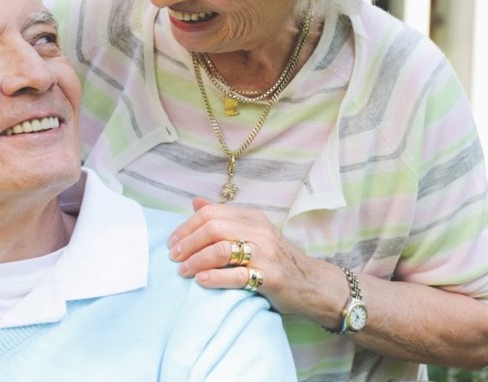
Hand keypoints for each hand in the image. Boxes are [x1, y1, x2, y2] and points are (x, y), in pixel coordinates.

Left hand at [167, 198, 337, 318]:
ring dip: (197, 260)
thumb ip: (224, 217)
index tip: (173, 241)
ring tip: (183, 270)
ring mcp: (265, 254)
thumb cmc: (276, 258)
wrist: (314, 284)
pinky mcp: (270, 277)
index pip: (211, 214)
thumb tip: (195, 202)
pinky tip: (201, 280)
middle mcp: (259, 231)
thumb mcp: (253, 232)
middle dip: (188, 243)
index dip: (187, 227)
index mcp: (252, 217)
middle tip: (174, 257)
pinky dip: (215, 277)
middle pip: (213, 228)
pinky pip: (237, 275)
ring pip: (222, 249)